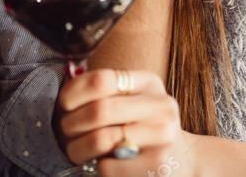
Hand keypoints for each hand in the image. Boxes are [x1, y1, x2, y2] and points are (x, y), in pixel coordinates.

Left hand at [56, 69, 196, 176]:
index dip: (74, 92)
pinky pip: (109, 166)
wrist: (182, 159)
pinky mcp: (157, 166)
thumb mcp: (132, 99)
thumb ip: (105, 92)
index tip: (63, 105)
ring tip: (75, 149)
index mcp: (149, 83)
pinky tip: (101, 162)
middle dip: (71, 123)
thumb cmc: (143, 127)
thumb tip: (63, 94)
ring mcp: (163, 136)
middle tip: (64, 131)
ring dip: (78, 147)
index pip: (102, 79)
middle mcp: (161, 106)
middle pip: (100, 110)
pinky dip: (97, 166)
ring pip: (101, 139)